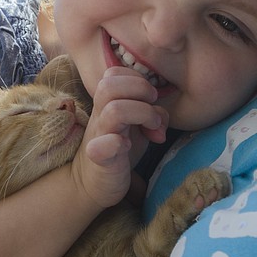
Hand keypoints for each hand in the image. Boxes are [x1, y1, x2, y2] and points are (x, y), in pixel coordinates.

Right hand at [71, 65, 168, 208]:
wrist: (94, 183)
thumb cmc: (119, 148)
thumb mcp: (140, 126)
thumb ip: (153, 114)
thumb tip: (161, 118)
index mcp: (107, 103)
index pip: (113, 73)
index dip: (136, 79)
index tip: (150, 98)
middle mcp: (100, 115)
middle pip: (109, 85)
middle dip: (140, 89)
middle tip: (152, 107)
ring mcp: (98, 136)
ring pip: (113, 110)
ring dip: (141, 113)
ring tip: (152, 128)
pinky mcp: (99, 159)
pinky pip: (101, 147)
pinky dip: (117, 143)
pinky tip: (127, 146)